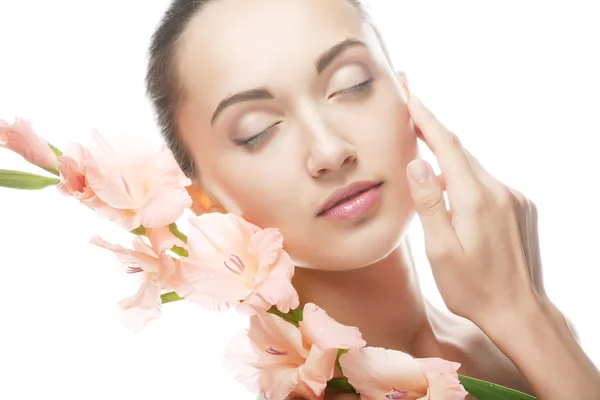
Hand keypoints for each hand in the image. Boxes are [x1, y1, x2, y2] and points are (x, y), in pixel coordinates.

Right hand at [404, 94, 546, 327]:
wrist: (518, 310)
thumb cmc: (471, 287)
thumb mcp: (440, 250)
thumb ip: (429, 203)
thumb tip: (418, 163)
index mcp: (475, 199)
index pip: (448, 146)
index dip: (427, 119)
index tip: (411, 95)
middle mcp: (499, 191)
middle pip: (461, 153)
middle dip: (435, 134)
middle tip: (412, 116)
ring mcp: (514, 198)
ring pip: (474, 170)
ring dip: (450, 163)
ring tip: (427, 168)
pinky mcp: (522, 208)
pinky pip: (487, 184)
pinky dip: (467, 182)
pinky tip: (455, 199)